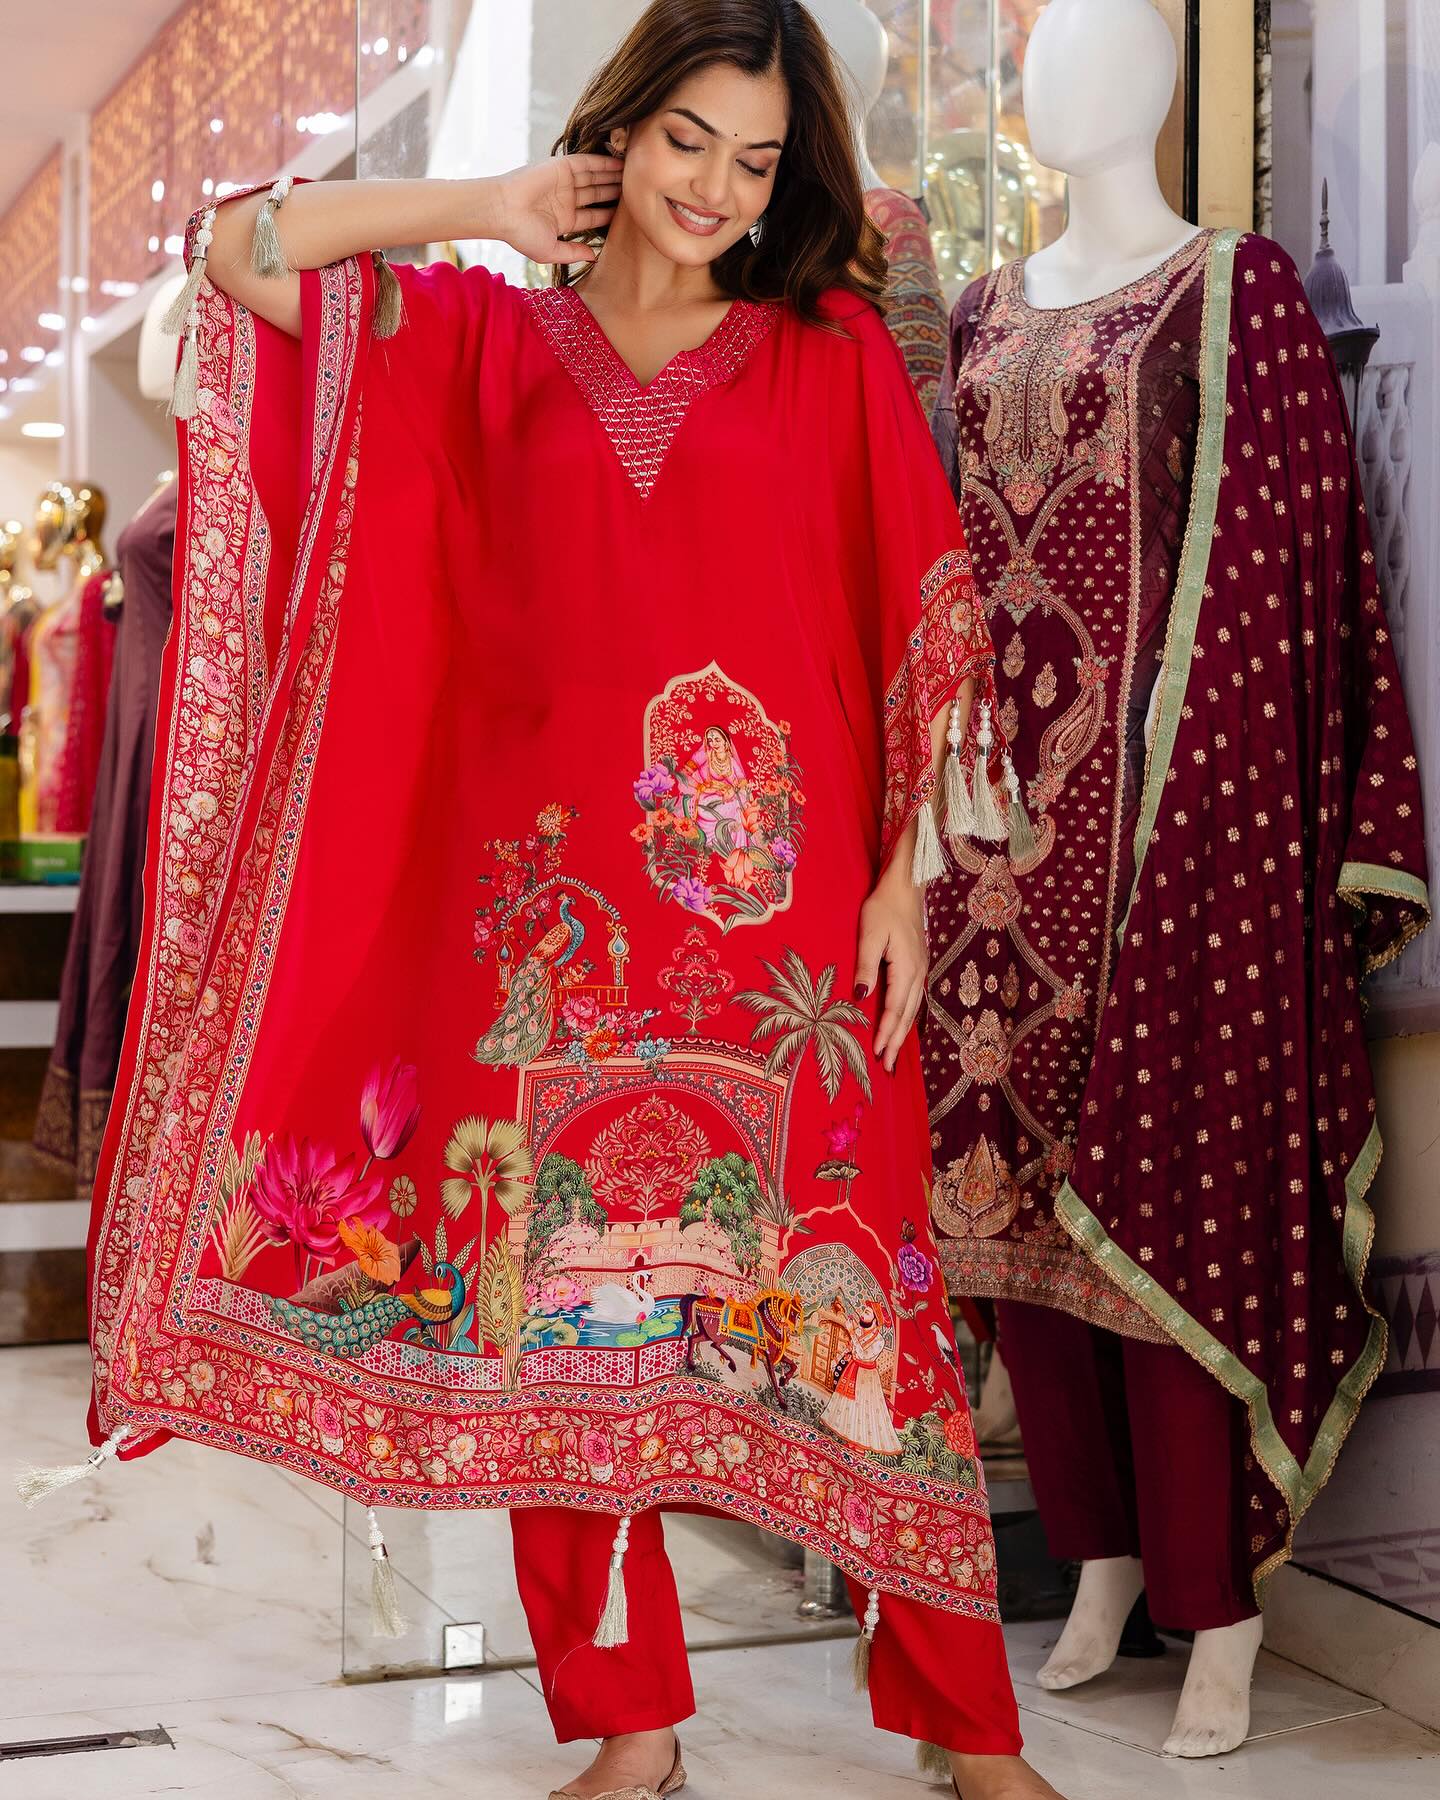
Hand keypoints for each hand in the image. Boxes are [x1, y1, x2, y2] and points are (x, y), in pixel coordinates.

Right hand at [492, 154, 623, 264]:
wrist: (502, 211)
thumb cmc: (521, 234)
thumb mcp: (550, 251)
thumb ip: (573, 252)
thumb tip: (594, 257)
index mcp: (564, 220)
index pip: (594, 217)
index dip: (610, 216)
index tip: (630, 217)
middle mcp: (566, 199)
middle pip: (598, 194)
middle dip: (616, 193)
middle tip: (638, 192)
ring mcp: (564, 182)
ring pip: (596, 178)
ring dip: (614, 176)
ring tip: (634, 175)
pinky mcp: (562, 166)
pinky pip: (588, 162)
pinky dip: (604, 162)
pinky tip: (620, 163)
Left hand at [854, 873, 927, 1074]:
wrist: (906, 887)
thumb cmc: (883, 908)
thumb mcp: (870, 935)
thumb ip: (866, 966)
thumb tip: (863, 997)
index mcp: (906, 968)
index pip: (894, 1009)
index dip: (885, 1032)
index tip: (877, 1053)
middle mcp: (917, 973)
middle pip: (907, 1015)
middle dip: (897, 1042)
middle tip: (888, 1066)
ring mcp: (920, 969)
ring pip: (913, 1009)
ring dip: (902, 1032)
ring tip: (894, 1053)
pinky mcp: (918, 965)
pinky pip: (914, 998)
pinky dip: (907, 1017)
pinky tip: (901, 1024)